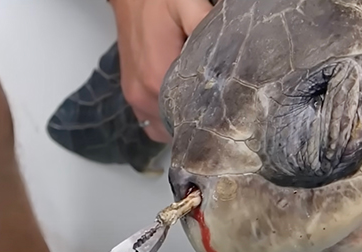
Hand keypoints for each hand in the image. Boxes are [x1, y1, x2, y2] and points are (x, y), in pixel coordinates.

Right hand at [109, 0, 212, 142]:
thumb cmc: (154, 1)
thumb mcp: (186, 5)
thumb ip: (206, 26)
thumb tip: (231, 48)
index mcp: (157, 78)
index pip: (187, 118)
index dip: (209, 119)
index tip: (225, 113)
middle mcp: (142, 94)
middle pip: (175, 128)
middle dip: (196, 123)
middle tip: (217, 111)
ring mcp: (134, 97)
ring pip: (161, 129)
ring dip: (178, 124)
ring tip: (199, 109)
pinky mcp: (131, 94)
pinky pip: (149, 121)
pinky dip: (164, 120)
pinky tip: (179, 106)